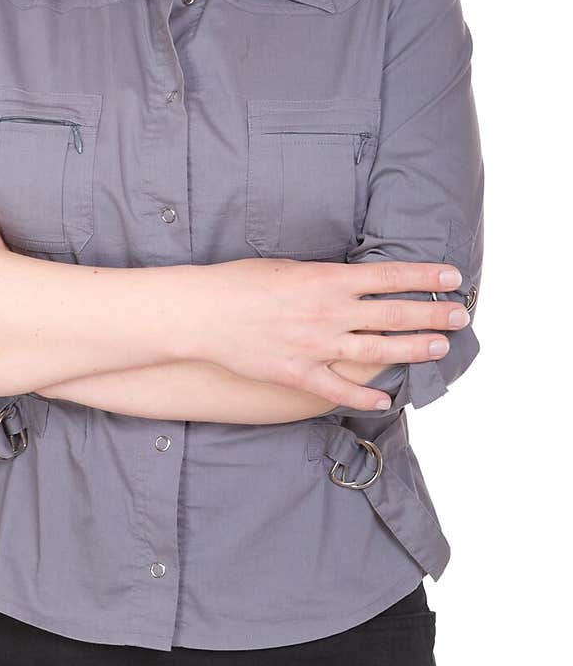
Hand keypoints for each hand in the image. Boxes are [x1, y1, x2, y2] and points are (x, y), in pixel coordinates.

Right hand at [195, 255, 470, 410]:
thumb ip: (324, 277)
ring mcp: (317, 346)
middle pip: (394, 315)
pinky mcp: (300, 373)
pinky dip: (364, 397)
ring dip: (414, 350)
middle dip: (433, 315)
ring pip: (378, 351)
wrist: (204, 313)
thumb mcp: (289, 266)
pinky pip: (340, 389)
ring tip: (440, 348)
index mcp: (328, 279)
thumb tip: (353, 280)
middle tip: (461, 317)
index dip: (425, 278)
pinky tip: (386, 399)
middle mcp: (330, 313)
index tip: (452, 278)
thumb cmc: (241, 282)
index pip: (390, 277)